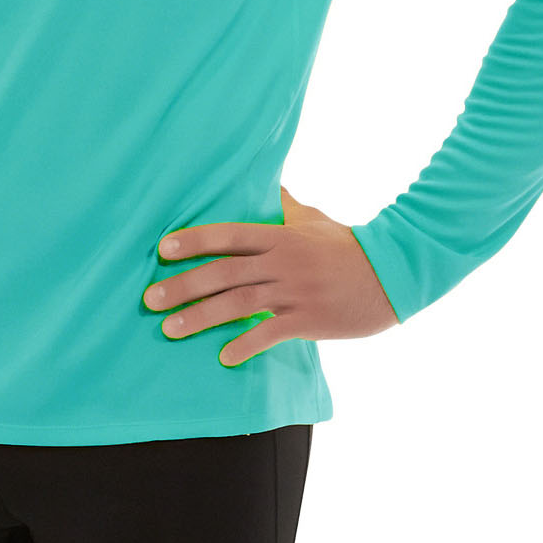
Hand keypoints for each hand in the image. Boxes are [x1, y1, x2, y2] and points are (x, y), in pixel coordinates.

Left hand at [142, 186, 399, 365]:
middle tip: (150, 299)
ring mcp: (295, 292)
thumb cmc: (348, 244)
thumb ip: (285, 205)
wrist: (391, 274)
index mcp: (280, 235)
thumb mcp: (313, 219)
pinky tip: (223, 357)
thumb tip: (267, 185)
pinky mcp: (309, 320)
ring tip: (170, 329)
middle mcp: (282, 262)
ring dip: (201, 317)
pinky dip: (245, 345)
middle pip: (224, 272)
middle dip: (184, 285)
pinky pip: (271, 334)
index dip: (194, 240)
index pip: (229, 235)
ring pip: (239, 303)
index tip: (162, 250)